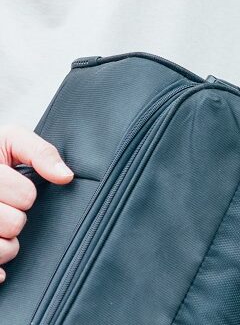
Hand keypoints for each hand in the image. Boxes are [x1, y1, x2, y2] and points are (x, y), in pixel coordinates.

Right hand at [0, 126, 72, 283]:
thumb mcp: (9, 139)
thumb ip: (39, 152)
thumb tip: (65, 176)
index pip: (25, 196)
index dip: (26, 194)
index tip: (17, 189)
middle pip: (13, 223)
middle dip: (16, 219)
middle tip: (6, 212)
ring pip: (1, 249)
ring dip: (7, 246)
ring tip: (1, 232)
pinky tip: (1, 268)